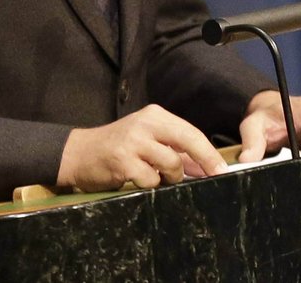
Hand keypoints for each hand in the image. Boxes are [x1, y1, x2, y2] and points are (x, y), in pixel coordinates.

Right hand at [56, 104, 228, 191]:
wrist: (79, 153)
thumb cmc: (117, 148)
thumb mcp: (146, 140)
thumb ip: (173, 150)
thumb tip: (203, 167)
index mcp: (155, 115)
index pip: (190, 131)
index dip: (208, 152)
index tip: (222, 169)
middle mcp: (146, 123)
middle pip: (187, 140)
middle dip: (204, 160)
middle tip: (214, 176)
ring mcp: (133, 141)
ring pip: (171, 163)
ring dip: (169, 177)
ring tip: (156, 176)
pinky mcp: (122, 160)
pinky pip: (150, 179)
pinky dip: (149, 184)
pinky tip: (138, 179)